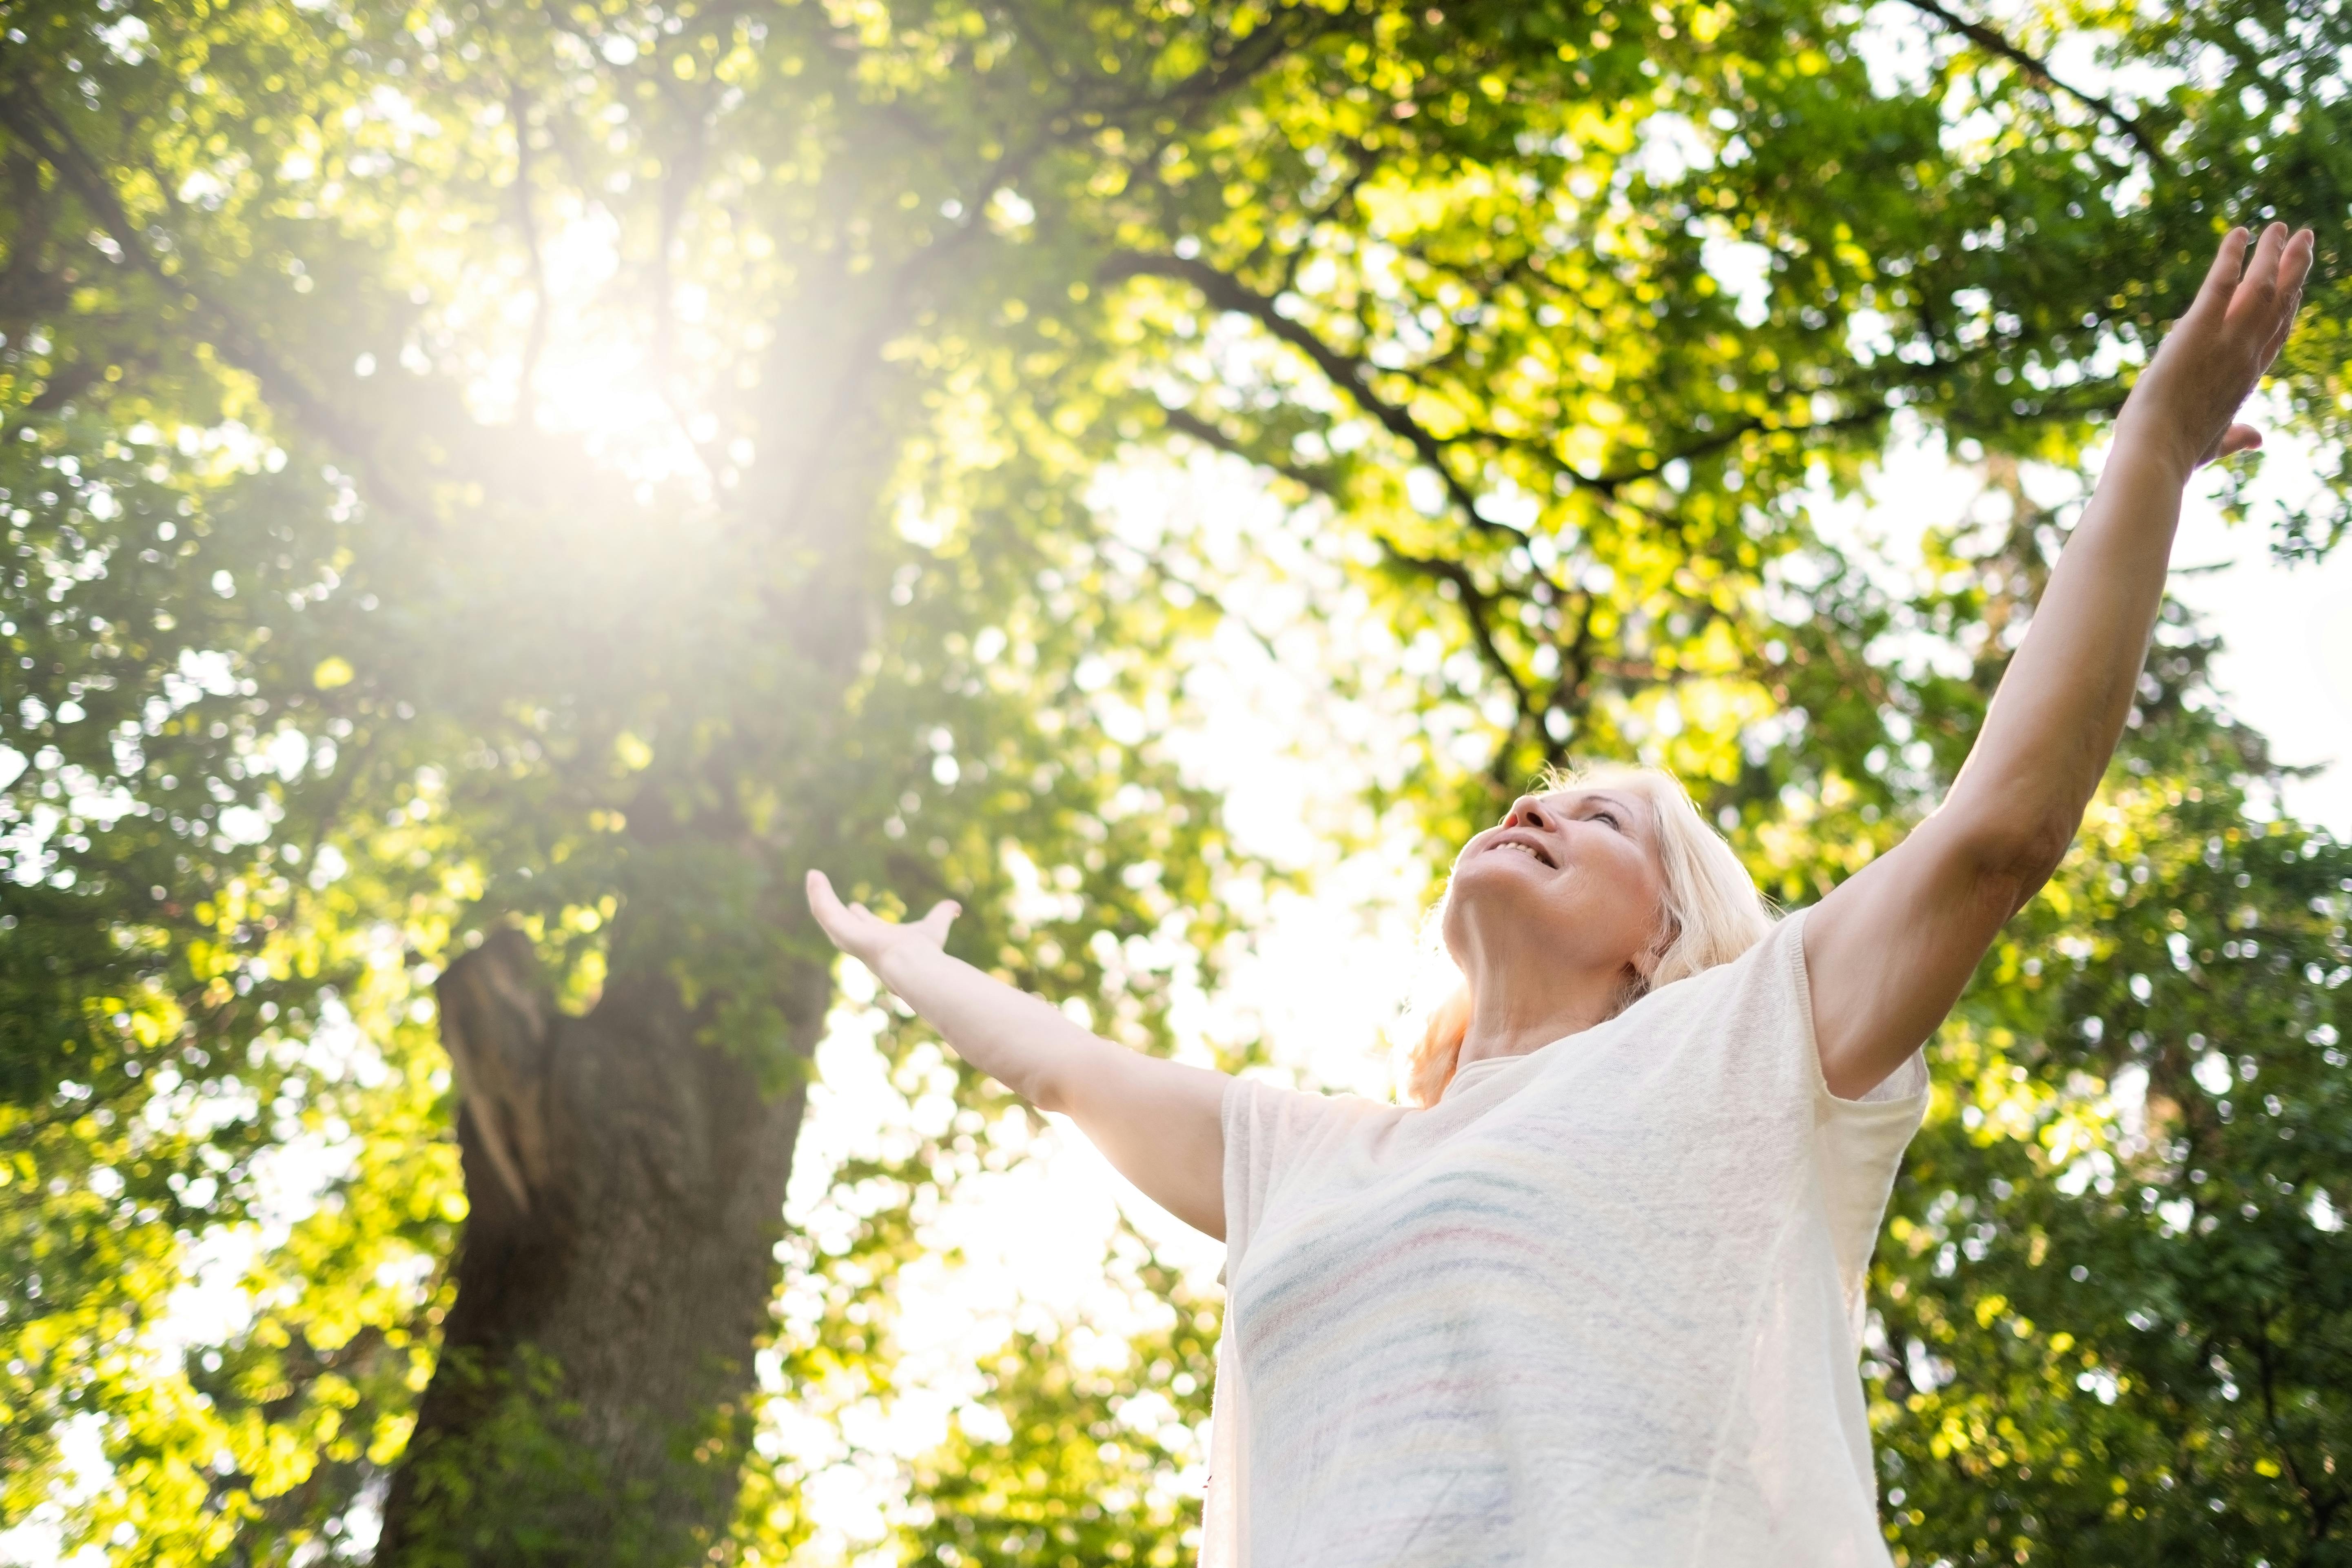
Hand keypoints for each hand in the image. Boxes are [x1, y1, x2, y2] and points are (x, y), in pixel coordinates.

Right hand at [805, 869, 959, 977]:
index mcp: (881, 941)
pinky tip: (813, 876)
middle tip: (822, 892)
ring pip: (828, 914)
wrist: (912, 964)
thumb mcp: (935, 926)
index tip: (856, 907)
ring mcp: (848, 937)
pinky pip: (824, 910)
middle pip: (843, 922)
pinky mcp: (840, 931)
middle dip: (833, 907)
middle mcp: (862, 941)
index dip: (861, 917)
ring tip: (813, 876)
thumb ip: (943, 914)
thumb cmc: (925, 951)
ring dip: (819, 895)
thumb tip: (956, 906)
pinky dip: (817, 893)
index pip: (867, 927)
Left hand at [2118, 222, 2313, 479]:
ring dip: (2273, 254)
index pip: (2276, 332)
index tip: (2298, 281)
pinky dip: (2230, 257)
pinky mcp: (2196, 331)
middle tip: (2305, 237)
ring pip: (2261, 287)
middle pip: (2280, 302)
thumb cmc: (2178, 454)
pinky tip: (2239, 233)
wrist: (2154, 456)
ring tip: (2281, 226)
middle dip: (2295, 267)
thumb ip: (2238, 436)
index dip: (2290, 304)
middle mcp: (2245, 355)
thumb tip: (2257, 438)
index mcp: (2247, 378)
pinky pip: (2219, 284)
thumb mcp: (2216, 444)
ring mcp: (2225, 342)